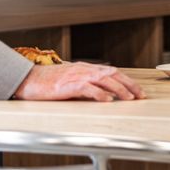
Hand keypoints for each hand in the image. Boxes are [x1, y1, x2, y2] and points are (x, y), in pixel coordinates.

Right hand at [13, 62, 145, 101]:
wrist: (28, 79)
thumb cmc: (47, 82)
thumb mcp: (71, 82)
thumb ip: (86, 86)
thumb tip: (102, 95)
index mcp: (86, 69)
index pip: (112, 72)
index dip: (127, 81)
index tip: (137, 91)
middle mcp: (84, 70)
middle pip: (113, 74)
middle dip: (129, 84)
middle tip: (141, 95)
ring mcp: (77, 76)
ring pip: (104, 80)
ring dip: (119, 89)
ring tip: (129, 98)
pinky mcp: (68, 85)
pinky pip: (87, 88)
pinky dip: (99, 93)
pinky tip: (107, 99)